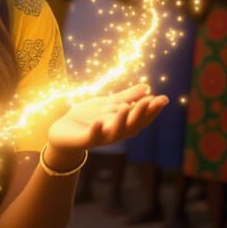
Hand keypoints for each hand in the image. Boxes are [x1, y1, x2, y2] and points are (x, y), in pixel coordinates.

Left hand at [47, 84, 167, 150]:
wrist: (63, 132)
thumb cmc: (87, 117)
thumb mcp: (108, 104)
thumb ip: (127, 97)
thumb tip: (148, 87)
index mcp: (123, 123)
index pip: (142, 118)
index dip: (152, 110)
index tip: (163, 99)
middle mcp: (116, 132)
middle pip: (132, 125)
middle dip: (141, 113)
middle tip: (149, 101)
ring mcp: (101, 137)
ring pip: (116, 132)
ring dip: (122, 120)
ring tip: (126, 107)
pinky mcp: (85, 140)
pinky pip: (92, 136)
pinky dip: (96, 130)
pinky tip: (99, 122)